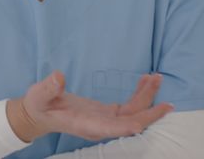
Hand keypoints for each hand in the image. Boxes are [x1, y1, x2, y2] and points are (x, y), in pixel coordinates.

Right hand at [7, 71, 173, 142]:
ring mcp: (106, 120)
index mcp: (86, 124)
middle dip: (148, 110)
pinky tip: (145, 81)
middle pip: (130, 122)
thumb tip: (58, 76)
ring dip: (147, 98)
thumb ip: (48, 88)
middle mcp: (100, 125)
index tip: (143, 123)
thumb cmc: (39, 105)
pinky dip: (139, 95)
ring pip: (133, 113)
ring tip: (156, 78)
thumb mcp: (39, 95)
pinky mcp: (107, 113)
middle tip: (164, 95)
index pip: (112, 128)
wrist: (40, 114)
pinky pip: (129, 107)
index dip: (128, 126)